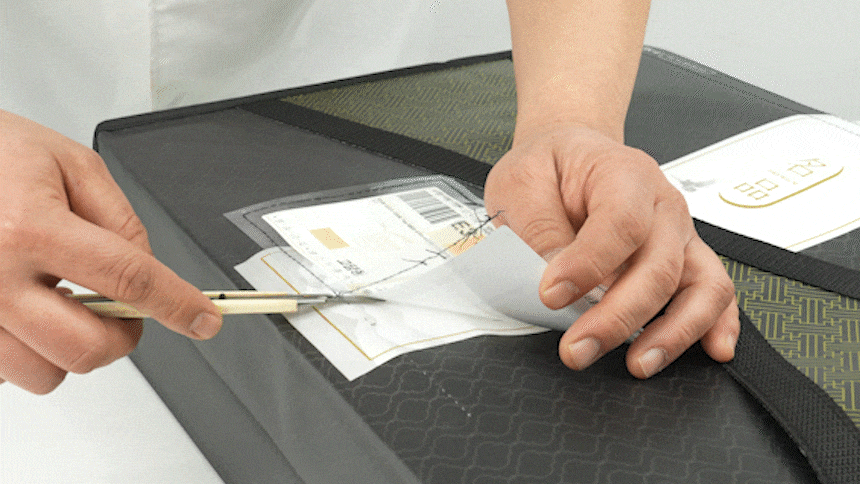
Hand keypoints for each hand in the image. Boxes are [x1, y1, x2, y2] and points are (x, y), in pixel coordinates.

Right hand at [0, 110, 221, 393]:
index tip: (203, 320)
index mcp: (29, 227)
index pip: (127, 279)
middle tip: (124, 310)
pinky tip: (26, 309)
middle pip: (87, 347)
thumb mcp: (71, 164)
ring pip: (45, 373)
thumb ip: (120, 221)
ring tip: (62, 303)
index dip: (176, 305)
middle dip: (122, 336)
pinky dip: (29, 350)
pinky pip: (6, 370)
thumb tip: (148, 271)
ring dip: (72, 348)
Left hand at [485, 122, 738, 377]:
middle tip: (577, 349)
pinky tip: (712, 349)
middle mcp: (663, 205)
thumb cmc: (550, 167)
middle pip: (659, 266)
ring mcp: (680, 234)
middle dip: (618, 318)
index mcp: (623, 174)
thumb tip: (553, 276)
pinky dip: (718, 323)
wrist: (571, 155)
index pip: (620, 223)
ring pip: (701, 286)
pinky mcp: (685, 260)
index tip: (551, 295)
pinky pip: (716, 292)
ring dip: (673, 332)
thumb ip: (538, 228)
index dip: (588, 265)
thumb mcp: (522, 182)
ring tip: (638, 364)